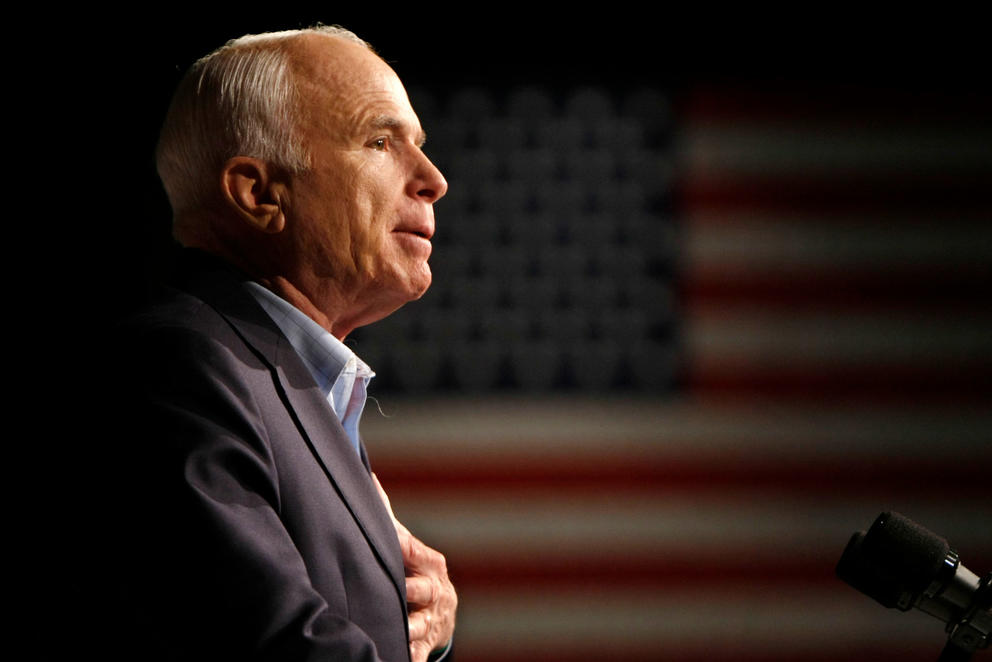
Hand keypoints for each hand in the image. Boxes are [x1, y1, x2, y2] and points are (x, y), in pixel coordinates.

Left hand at [373, 474, 456, 661]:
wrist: (444, 612)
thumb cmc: (417, 571)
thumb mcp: (409, 547)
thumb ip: (388, 516)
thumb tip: (369, 477)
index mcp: (429, 563)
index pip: (410, 551)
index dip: (398, 546)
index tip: (386, 538)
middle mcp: (434, 590)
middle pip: (421, 590)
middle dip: (411, 591)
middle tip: (402, 590)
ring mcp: (431, 618)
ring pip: (420, 624)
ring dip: (410, 629)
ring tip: (401, 634)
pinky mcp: (426, 643)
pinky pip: (418, 653)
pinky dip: (412, 657)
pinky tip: (403, 658)